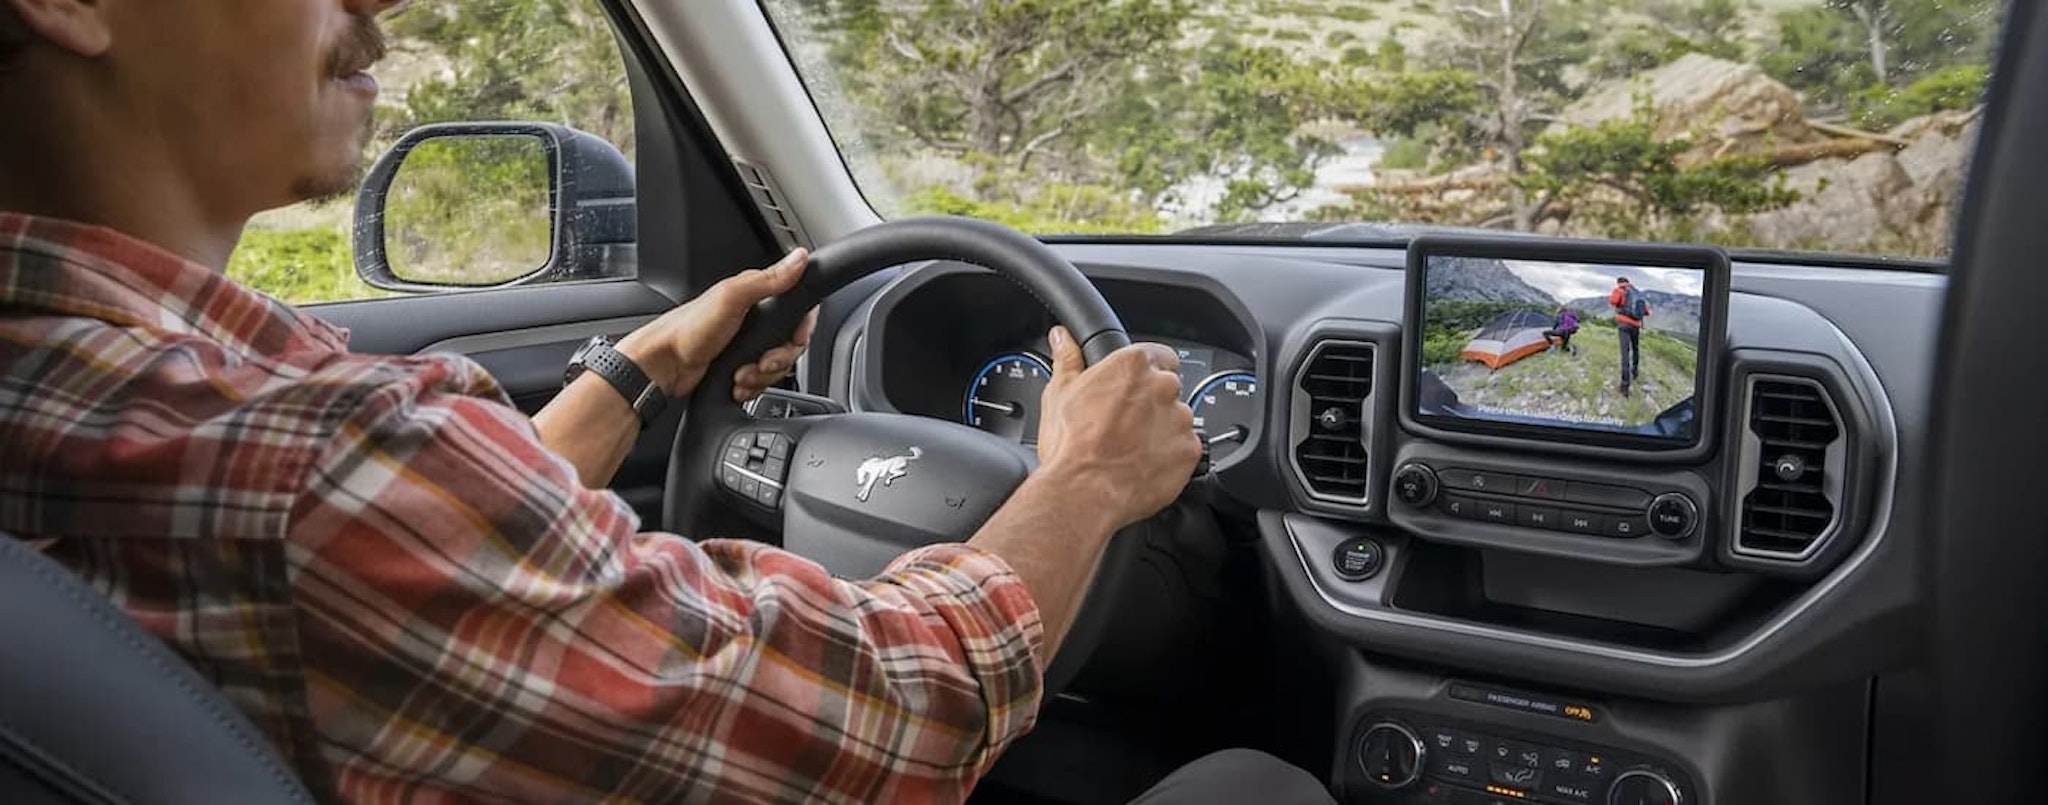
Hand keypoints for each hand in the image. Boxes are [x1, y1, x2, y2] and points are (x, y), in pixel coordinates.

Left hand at [615, 248, 817, 401]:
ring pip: (776, 365)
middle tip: (761, 362)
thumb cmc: (688, 330)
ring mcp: (745, 344)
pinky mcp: (738, 365)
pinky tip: (737, 383)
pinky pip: (761, 380)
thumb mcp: (731, 298)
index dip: (802, 329)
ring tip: (741, 375)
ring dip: (762, 376)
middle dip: (778, 359)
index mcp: (753, 295)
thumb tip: (799, 258)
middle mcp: (752, 319)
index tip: (794, 340)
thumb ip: (768, 280)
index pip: (797, 309)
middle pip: (790, 343)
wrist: (662, 366)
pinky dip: (752, 386)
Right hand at [1034, 326, 1201, 529]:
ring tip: (1133, 448)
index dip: (1145, 373)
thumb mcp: (1059, 395)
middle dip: (1152, 403)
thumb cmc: (1071, 446)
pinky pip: (1186, 447)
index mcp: (1132, 365)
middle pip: (1168, 387)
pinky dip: (1171, 455)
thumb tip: (1064, 339)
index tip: (1134, 388)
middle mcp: (1162, 387)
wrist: (1083, 493)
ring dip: (1162, 429)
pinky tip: (1145, 464)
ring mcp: (1180, 419)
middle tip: (1126, 424)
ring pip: (1178, 419)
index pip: (1158, 355)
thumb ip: (1068, 360)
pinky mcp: (1190, 450)